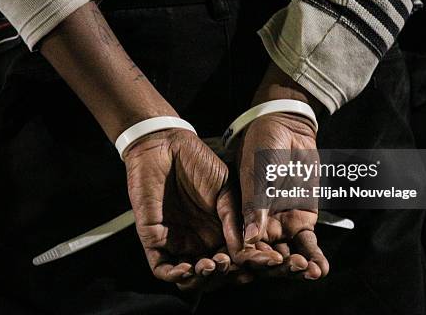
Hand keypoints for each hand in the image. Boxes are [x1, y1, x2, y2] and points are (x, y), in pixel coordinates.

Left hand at [124, 128, 279, 289]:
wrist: (165, 146)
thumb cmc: (198, 163)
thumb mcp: (226, 189)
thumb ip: (234, 218)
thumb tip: (245, 250)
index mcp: (222, 231)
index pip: (240, 259)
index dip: (256, 263)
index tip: (271, 260)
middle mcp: (202, 242)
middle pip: (218, 275)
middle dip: (231, 275)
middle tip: (241, 264)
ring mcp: (178, 243)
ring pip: (192, 279)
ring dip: (205, 278)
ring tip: (216, 263)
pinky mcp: (154, 240)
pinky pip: (163, 269)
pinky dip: (176, 276)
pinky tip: (189, 267)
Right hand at [234, 61, 328, 279]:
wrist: (289, 129)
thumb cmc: (263, 145)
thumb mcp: (257, 174)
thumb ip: (255, 205)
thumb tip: (250, 238)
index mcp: (237, 215)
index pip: (240, 243)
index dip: (249, 256)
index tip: (260, 262)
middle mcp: (257, 224)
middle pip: (264, 254)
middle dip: (276, 266)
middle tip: (288, 268)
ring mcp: (280, 224)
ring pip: (287, 253)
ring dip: (296, 266)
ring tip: (308, 272)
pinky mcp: (302, 220)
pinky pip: (307, 244)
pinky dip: (313, 256)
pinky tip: (319, 270)